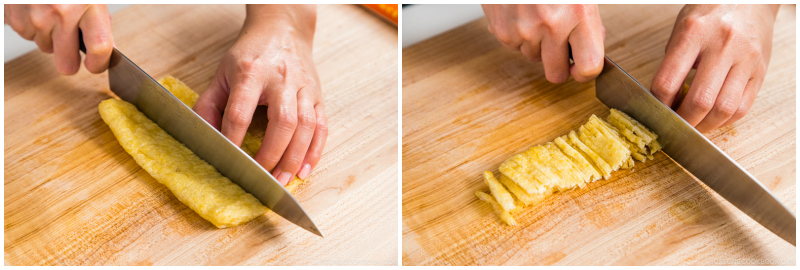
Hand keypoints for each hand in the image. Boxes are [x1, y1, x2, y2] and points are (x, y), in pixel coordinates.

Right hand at [4, 4, 113, 73]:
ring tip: (52, 15)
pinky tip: (37, 10)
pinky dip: (33, 28)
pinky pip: (28, 36)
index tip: (96, 66)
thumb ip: (99, 20)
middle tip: (73, 55)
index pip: (99, 48)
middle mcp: (60, 13)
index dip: (100, 64)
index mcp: (87, 5)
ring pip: (46, 48)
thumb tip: (105, 47)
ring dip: (50, 39)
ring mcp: (35, 18)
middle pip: (67, 62)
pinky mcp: (15, 18)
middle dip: (71, 62)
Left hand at [193, 4, 326, 185]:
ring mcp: (303, 87)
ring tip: (283, 181)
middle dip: (272, 155)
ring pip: (305, 126)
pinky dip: (315, 151)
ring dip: (295, 158)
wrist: (283, 28)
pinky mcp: (318, 95)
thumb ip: (210, 105)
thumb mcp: (222, 72)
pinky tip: (305, 169)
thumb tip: (203, 137)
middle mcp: (281, 79)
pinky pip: (321, 126)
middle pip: (281, 122)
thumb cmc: (251, 53)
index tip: (229, 161)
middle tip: (262, 179)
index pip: (241, 112)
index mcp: (251, 73)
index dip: (234, 140)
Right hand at [482, 4, 605, 82]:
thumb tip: (590, 51)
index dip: (586, 72)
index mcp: (579, 15)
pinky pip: (515, 47)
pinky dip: (519, 36)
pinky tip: (523, 15)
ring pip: (533, 59)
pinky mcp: (502, 31)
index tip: (582, 68)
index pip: (588, 66)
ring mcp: (523, 30)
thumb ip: (589, 25)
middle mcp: (551, 25)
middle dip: (559, 66)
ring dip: (537, 46)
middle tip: (560, 50)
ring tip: (538, 18)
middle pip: (556, 74)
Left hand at [651, 4, 778, 131]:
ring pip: (724, 109)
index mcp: (694, 32)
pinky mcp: (760, 71)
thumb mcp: (681, 29)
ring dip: (705, 126)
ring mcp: (746, 59)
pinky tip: (712, 118)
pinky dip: (724, 120)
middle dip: (683, 122)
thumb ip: (672, 62)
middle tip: (673, 128)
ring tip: (693, 126)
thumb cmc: (710, 15)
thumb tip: (662, 100)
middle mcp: (722, 45)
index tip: (655, 112)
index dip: (658, 105)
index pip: (668, 81)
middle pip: (700, 100)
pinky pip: (743, 107)